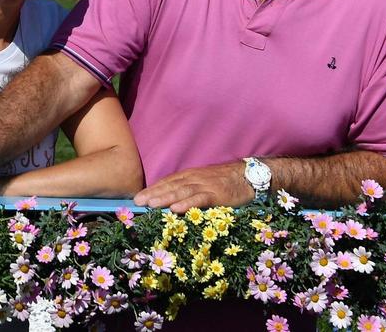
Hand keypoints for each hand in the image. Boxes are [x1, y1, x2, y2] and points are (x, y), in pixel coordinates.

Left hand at [134, 162, 251, 212]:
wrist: (248, 175)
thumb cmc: (225, 181)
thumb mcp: (204, 182)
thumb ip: (189, 189)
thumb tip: (172, 201)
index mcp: (190, 175)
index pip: (167, 182)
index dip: (153, 189)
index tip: (138, 197)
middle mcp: (194, 178)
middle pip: (170, 186)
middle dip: (153, 194)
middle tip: (137, 202)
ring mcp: (205, 185)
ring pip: (181, 191)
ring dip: (165, 198)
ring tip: (151, 204)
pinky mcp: (216, 194)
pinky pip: (199, 199)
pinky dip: (186, 203)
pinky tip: (175, 209)